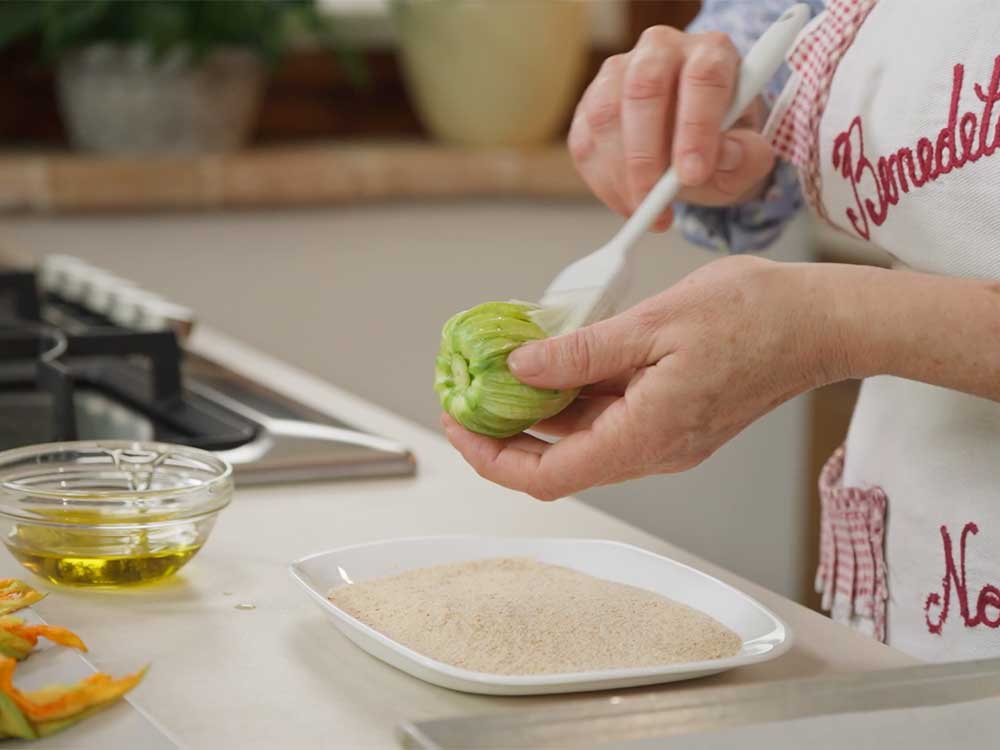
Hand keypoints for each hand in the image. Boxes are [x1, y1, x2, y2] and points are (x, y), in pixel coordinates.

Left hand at [443, 256, 848, 499]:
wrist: (821, 322)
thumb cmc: (756, 317)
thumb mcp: (654, 324)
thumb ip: (582, 352)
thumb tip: (522, 369)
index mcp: (646, 436)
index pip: (550, 476)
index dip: (493, 458)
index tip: (458, 426)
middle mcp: (654, 450)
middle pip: (559, 462)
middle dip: (505, 433)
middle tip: (467, 394)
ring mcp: (665, 437)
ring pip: (582, 438)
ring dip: (538, 412)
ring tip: (501, 370)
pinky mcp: (673, 418)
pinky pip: (610, 417)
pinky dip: (573, 396)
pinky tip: (556, 359)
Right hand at [570, 26, 775, 230]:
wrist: (695, 144)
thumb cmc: (724, 144)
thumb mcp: (750, 156)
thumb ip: (747, 156)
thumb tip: (724, 156)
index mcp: (710, 52)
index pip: (702, 77)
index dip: (696, 127)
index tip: (692, 175)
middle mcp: (661, 51)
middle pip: (643, 87)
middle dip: (646, 154)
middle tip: (655, 202)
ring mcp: (618, 73)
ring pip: (605, 115)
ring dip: (620, 173)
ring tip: (645, 210)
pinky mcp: (589, 104)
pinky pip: (584, 143)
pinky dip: (602, 183)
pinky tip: (628, 203)